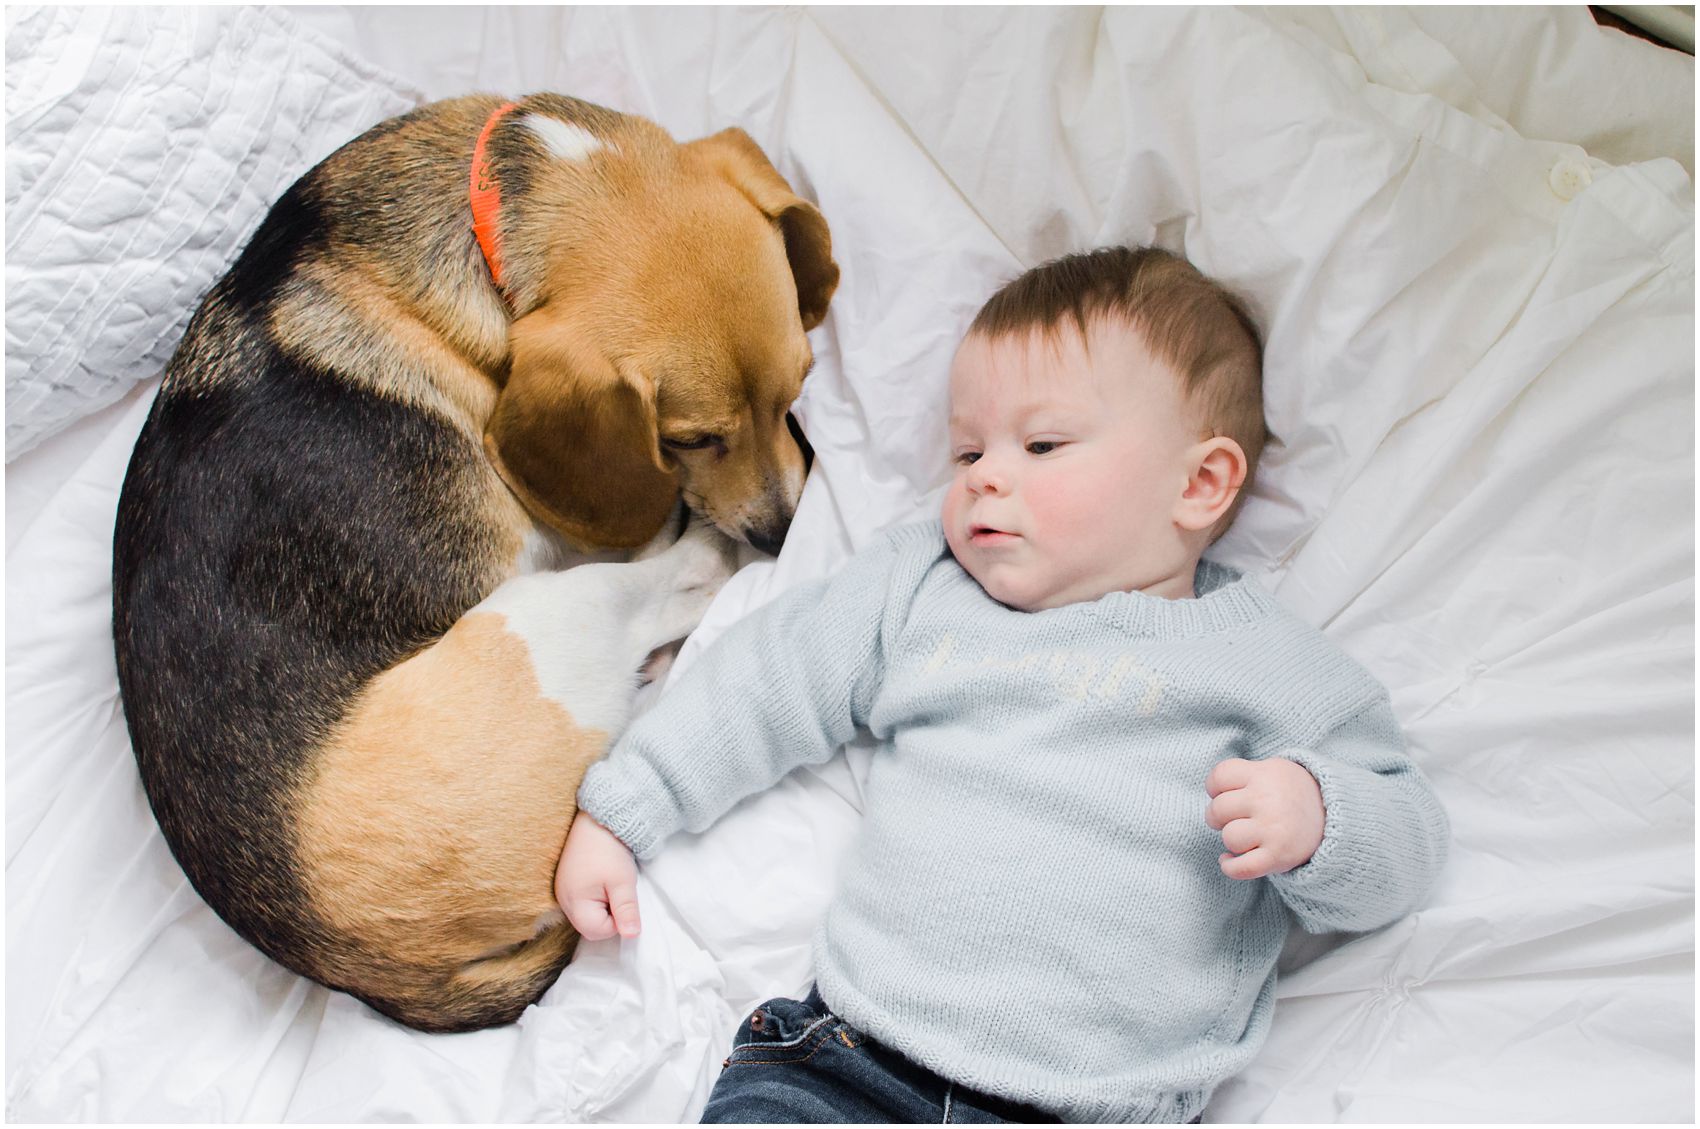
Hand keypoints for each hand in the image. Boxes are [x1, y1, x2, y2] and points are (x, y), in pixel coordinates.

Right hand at [555, 811, 641, 939]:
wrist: (597, 817)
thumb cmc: (610, 850)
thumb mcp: (623, 882)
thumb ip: (626, 911)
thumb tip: (631, 936)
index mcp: (574, 902)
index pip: (597, 932)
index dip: (617, 922)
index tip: (624, 899)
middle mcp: (563, 899)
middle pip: (589, 925)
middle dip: (608, 915)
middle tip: (618, 890)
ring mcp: (562, 890)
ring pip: (586, 913)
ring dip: (602, 905)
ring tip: (610, 882)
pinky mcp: (566, 881)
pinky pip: (581, 901)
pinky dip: (595, 896)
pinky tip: (602, 879)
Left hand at [1205, 757, 1324, 879]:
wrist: (1334, 818)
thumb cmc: (1290, 793)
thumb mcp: (1272, 770)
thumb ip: (1243, 775)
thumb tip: (1212, 792)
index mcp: (1263, 774)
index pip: (1219, 777)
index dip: (1214, 788)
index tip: (1224, 793)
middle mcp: (1267, 800)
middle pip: (1218, 810)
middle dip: (1219, 816)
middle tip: (1235, 817)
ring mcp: (1272, 829)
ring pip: (1229, 838)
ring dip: (1232, 840)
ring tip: (1246, 835)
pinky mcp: (1277, 856)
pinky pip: (1240, 868)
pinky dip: (1230, 867)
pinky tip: (1229, 860)